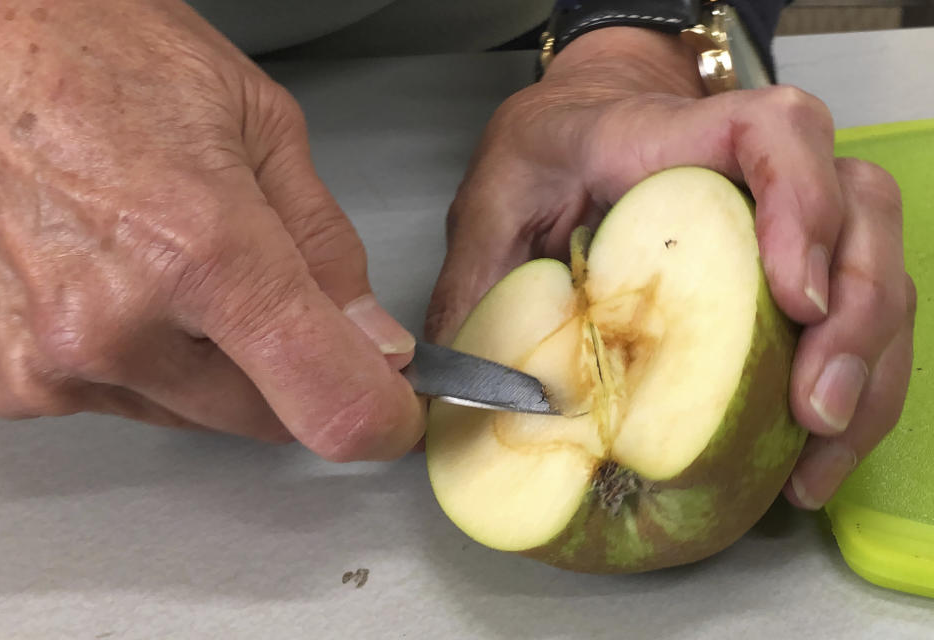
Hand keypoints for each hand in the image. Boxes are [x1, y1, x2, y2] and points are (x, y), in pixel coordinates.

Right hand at [0, 0, 422, 459]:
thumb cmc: (97, 50)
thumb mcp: (257, 125)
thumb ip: (326, 248)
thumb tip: (371, 343)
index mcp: (200, 248)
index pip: (327, 400)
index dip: (378, 417)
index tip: (390, 412)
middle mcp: (115, 324)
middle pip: (263, 417)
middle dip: (288, 370)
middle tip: (262, 286)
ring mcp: (47, 359)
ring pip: (190, 411)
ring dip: (207, 361)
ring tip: (164, 259)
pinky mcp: (1, 378)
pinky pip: (117, 398)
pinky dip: (138, 356)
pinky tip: (110, 278)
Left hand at [425, 28, 914, 507]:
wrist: (578, 128)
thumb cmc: (543, 160)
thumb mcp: (492, 210)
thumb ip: (480, 289)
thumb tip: (454, 400)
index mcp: (671, 140)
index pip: (772, 131)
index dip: (803, 202)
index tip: (792, 294)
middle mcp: (754, 170)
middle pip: (860, 214)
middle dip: (855, 319)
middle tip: (812, 408)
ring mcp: (790, 214)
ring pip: (880, 269)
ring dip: (868, 366)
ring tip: (818, 450)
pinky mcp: (796, 263)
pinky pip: (859, 312)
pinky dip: (856, 382)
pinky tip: (817, 449)